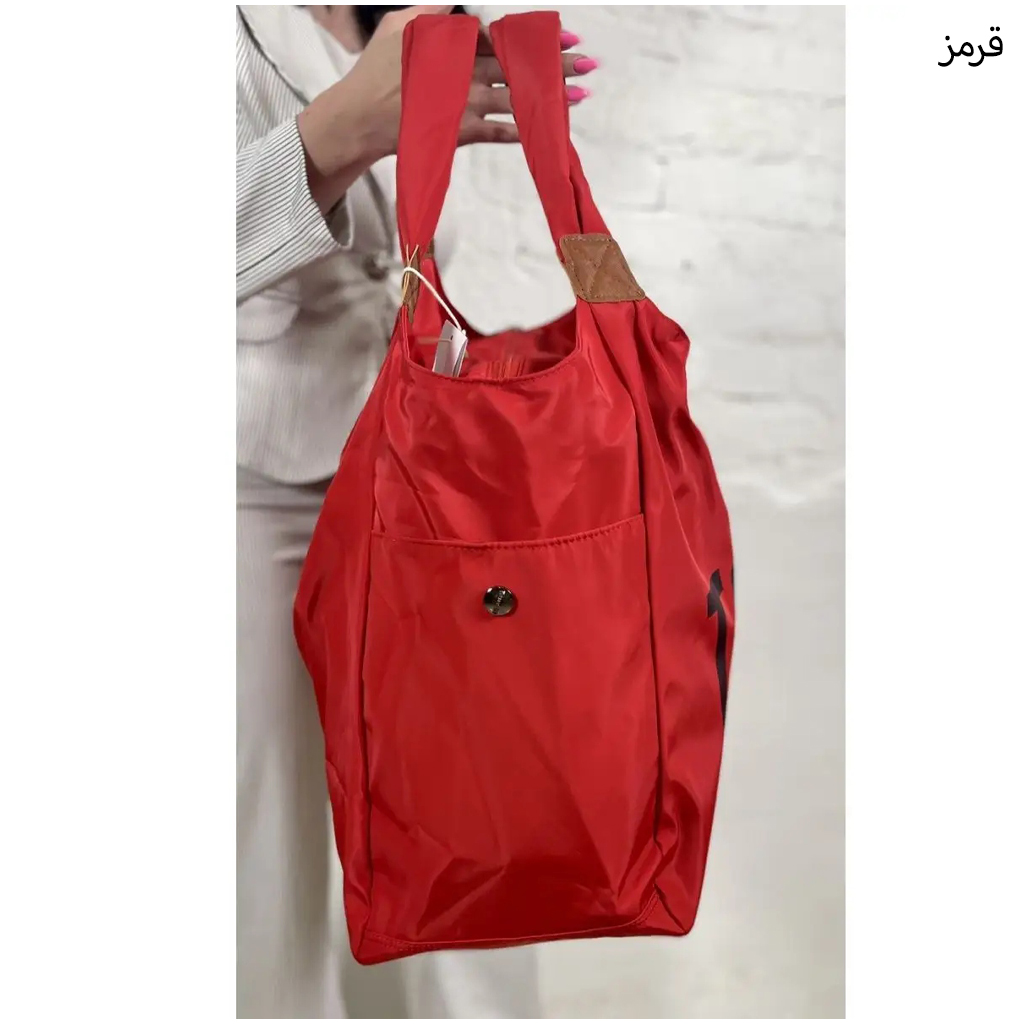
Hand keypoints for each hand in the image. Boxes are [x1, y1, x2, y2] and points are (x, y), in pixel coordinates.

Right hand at [298, 6, 596, 210]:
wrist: (359, 118)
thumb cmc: (376, 69)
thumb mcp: (400, 25)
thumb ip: (433, 12)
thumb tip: (456, 3)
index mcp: (452, 43)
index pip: (502, 36)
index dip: (535, 36)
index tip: (566, 36)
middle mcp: (463, 71)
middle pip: (516, 65)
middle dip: (554, 65)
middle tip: (588, 65)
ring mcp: (463, 103)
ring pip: (514, 98)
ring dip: (547, 98)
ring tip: (578, 97)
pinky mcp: (459, 131)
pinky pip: (496, 132)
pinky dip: (519, 130)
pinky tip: (543, 129)